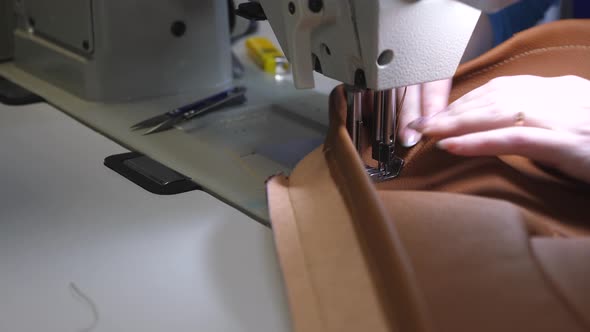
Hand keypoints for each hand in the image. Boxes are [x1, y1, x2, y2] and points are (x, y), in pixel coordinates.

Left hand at [408, 75, 589, 183]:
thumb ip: (539, 122)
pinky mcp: (567, 143)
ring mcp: (564, 119)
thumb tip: (501, 125)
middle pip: (494, 97)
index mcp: (560, 92)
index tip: (437, 113)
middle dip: (452, 110)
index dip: (465, 101)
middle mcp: (559, 98)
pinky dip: (479, 141)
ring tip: (426, 132)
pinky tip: (452, 146)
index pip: (502, 90)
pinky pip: (514, 138)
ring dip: (456, 122)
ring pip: (498, 112)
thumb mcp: (570, 127)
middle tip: (419, 123)